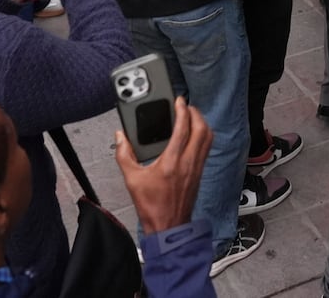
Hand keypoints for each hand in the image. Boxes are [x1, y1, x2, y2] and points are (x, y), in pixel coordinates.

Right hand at [116, 101, 211, 233]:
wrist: (168, 227)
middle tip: (186, 106)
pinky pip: (207, 148)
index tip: (179, 101)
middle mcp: (188, 162)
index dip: (182, 110)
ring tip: (191, 116)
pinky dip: (203, 135)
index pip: (183, 129)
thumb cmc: (151, 206)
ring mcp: (197, 167)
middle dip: (195, 113)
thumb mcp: (132, 180)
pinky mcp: (200, 173)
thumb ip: (124, 155)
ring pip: (208, 138)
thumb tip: (120, 137)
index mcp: (171, 162)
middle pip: (201, 129)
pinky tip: (194, 134)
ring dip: (202, 123)